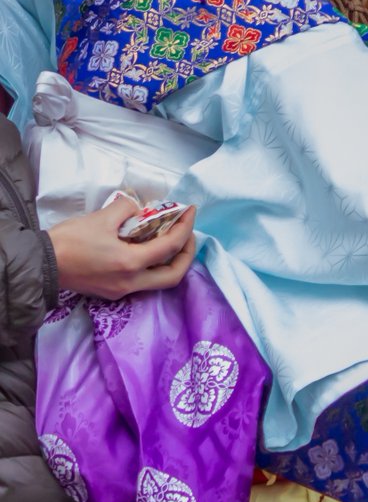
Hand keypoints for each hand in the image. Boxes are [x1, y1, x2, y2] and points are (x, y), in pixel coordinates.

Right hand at [48, 195, 196, 299]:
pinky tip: (148, 249)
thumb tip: (139, 209)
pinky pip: (143, 281)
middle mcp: (131, 282)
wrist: (41, 264)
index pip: (170, 246)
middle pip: (174, 275)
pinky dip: (152, 266)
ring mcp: (122, 291)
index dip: (186, 227)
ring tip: (171, 239)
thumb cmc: (70, 241)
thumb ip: (127, 209)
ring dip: (171, 262)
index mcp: (130, 263)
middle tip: (187, 233)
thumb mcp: (101, 217)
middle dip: (187, 254)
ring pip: (159, 281)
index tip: (190, 211)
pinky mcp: (113, 292)